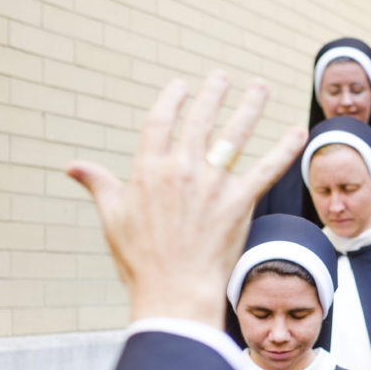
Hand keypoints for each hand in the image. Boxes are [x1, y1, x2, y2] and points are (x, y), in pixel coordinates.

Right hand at [66, 71, 307, 327]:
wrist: (174, 292)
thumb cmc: (140, 260)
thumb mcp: (113, 218)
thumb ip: (99, 184)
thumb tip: (73, 166)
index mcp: (149, 169)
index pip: (161, 121)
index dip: (172, 100)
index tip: (181, 87)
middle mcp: (182, 169)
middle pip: (201, 120)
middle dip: (212, 94)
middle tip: (221, 77)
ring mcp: (214, 184)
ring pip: (235, 135)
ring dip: (249, 107)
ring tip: (258, 87)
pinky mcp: (240, 202)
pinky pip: (268, 169)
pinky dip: (285, 149)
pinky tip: (298, 131)